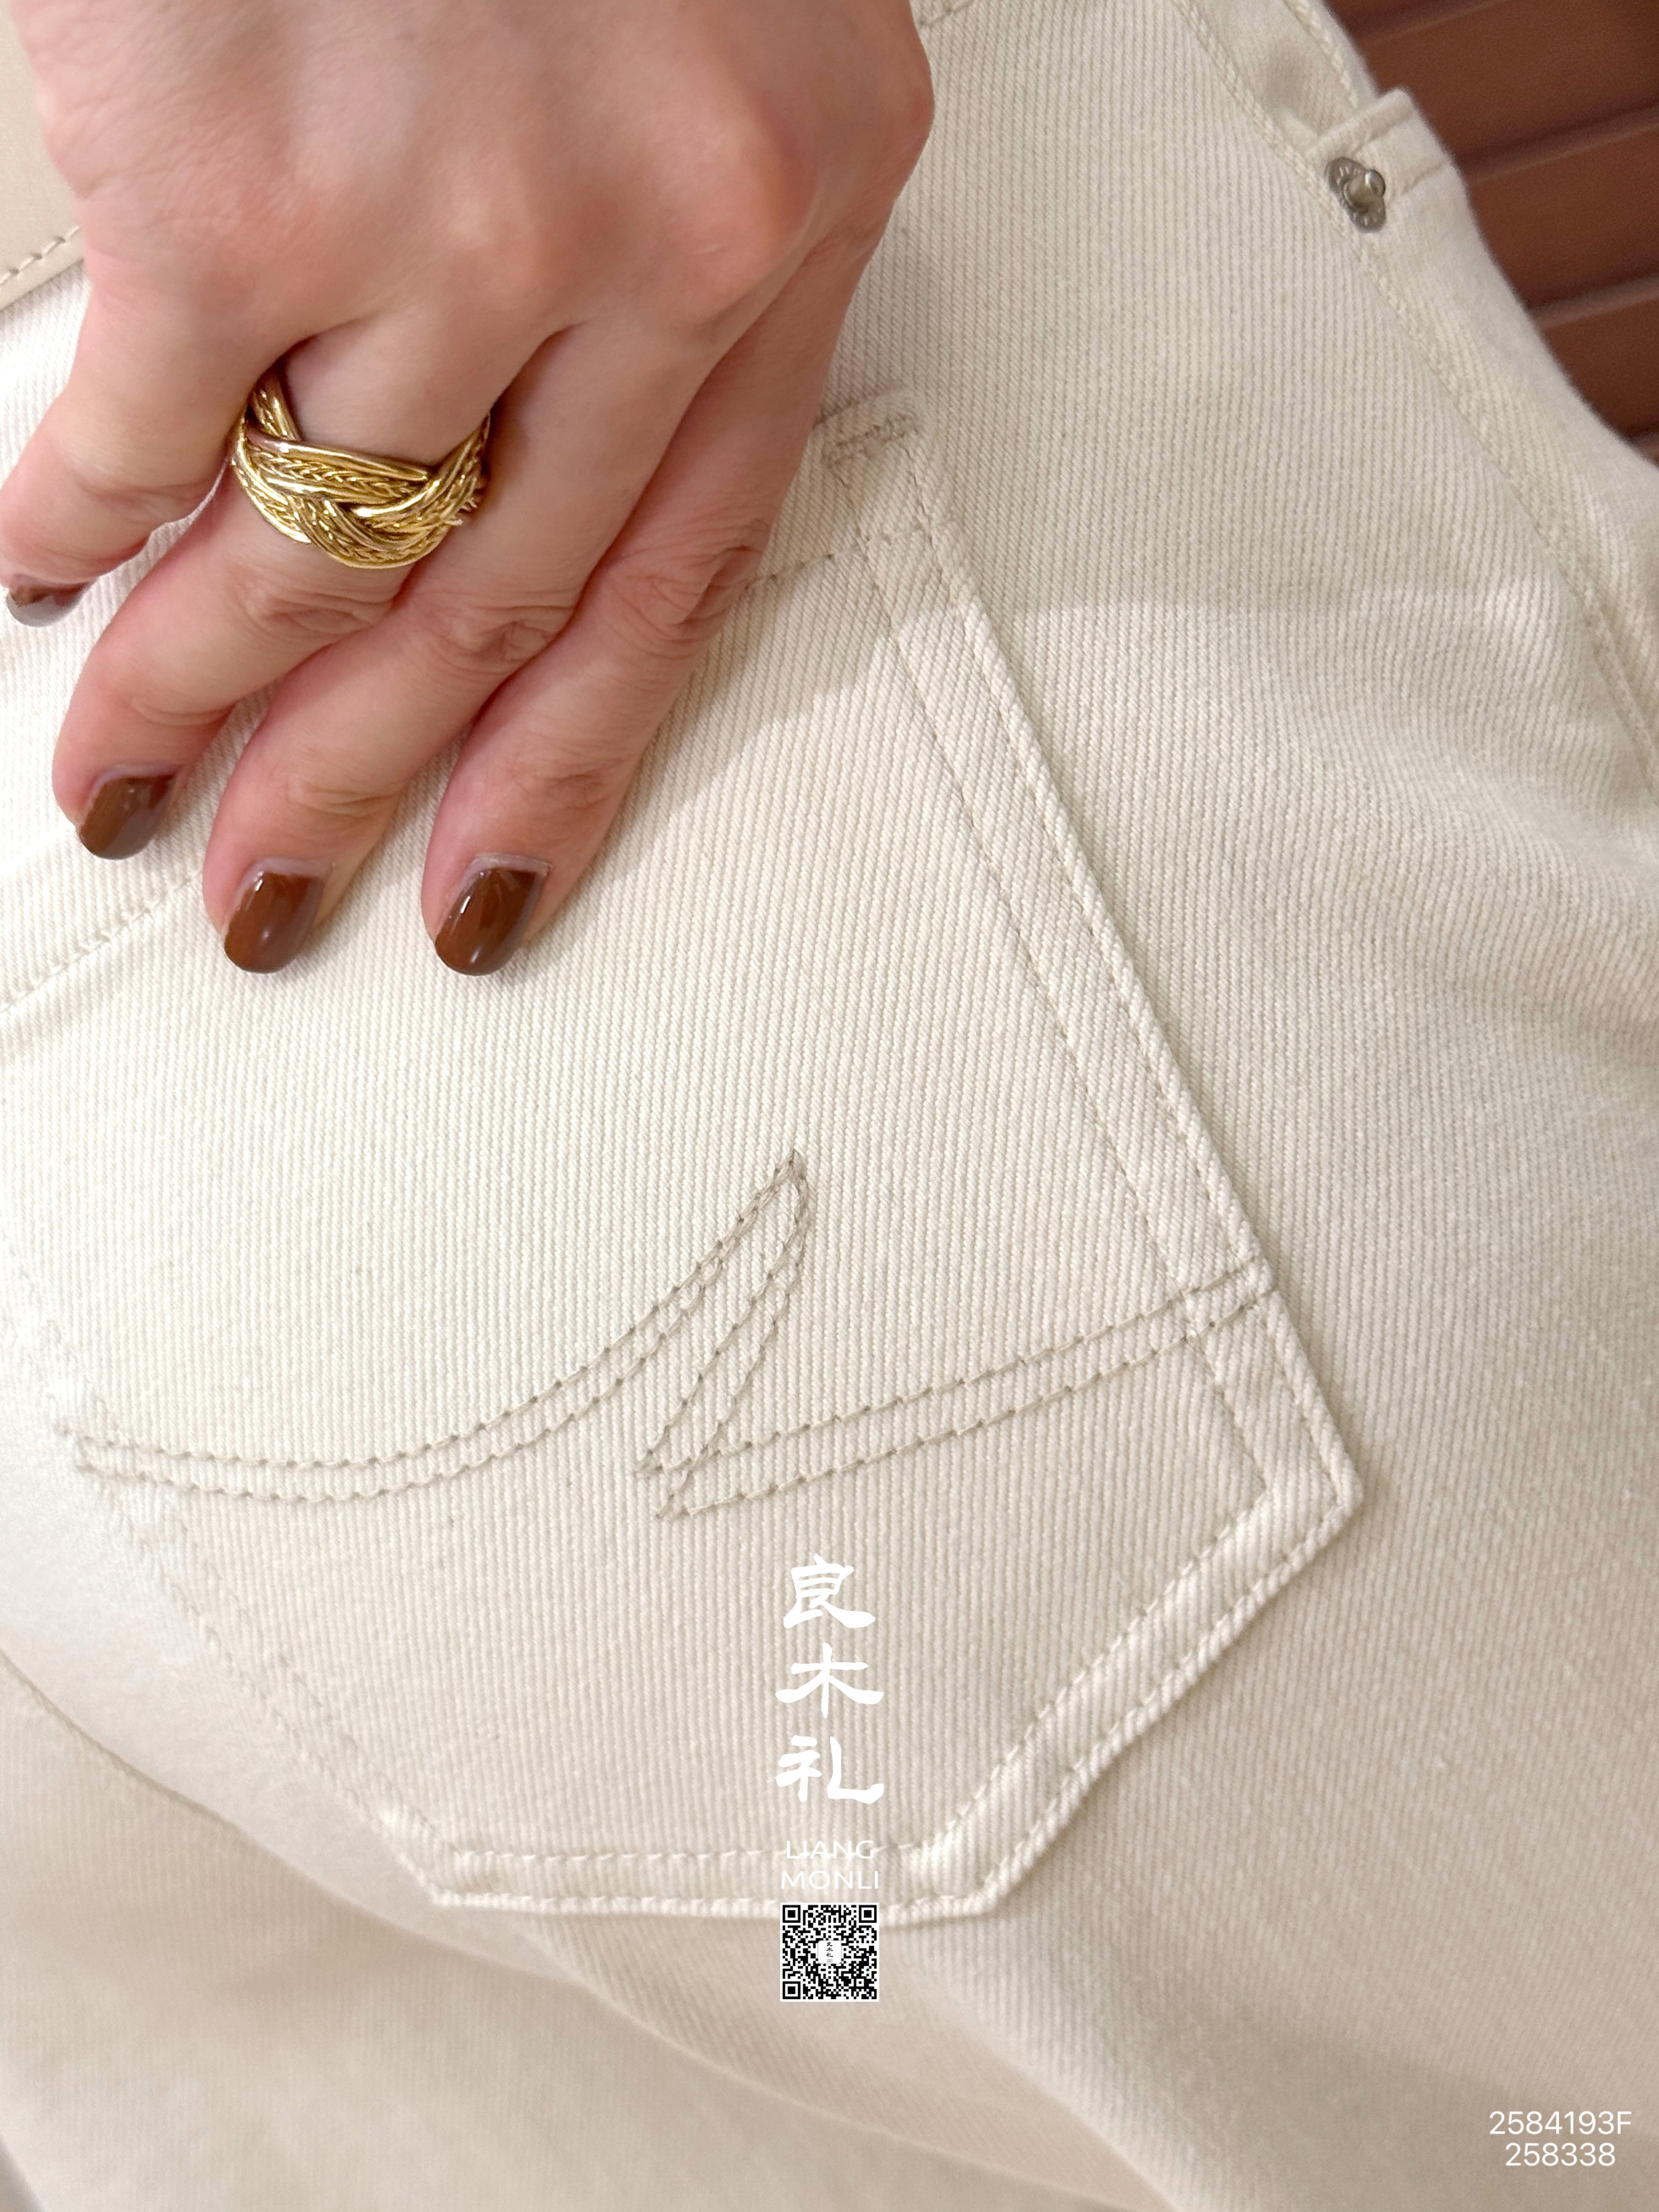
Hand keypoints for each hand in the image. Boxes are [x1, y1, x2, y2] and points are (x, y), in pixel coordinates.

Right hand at [0, 0, 931, 970]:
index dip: (570, 768)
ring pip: (319, 554)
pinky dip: (73, 524)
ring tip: (119, 772)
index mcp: (797, 205)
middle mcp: (667, 232)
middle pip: (498, 610)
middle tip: (265, 887)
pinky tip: (35, 575)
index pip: (684, 575)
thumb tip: (455, 521)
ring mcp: (459, 213)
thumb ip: (639, 276)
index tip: (480, 894)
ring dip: (196, 688)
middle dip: (358, 779)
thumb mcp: (689, 45)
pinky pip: (139, 436)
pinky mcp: (246, 173)